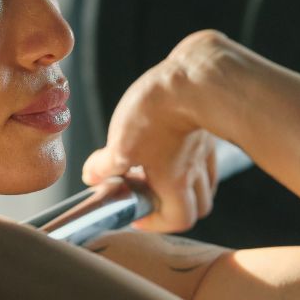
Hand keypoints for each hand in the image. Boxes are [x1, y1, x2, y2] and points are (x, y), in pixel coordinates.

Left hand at [79, 30, 242, 232]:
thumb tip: (92, 177)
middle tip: (147, 192)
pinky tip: (170, 146)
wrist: (194, 76)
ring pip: (205, 182)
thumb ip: (104, 167)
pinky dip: (191, 162)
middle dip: (173, 207)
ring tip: (156, 170)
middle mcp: (195, 171)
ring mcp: (205, 150)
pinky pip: (205, 157)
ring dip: (184, 185)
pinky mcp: (207, 129)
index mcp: (175, 183)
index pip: (179, 220)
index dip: (156, 222)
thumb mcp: (120, 144)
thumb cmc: (158, 112)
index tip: (137, 212)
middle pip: (198, 206)